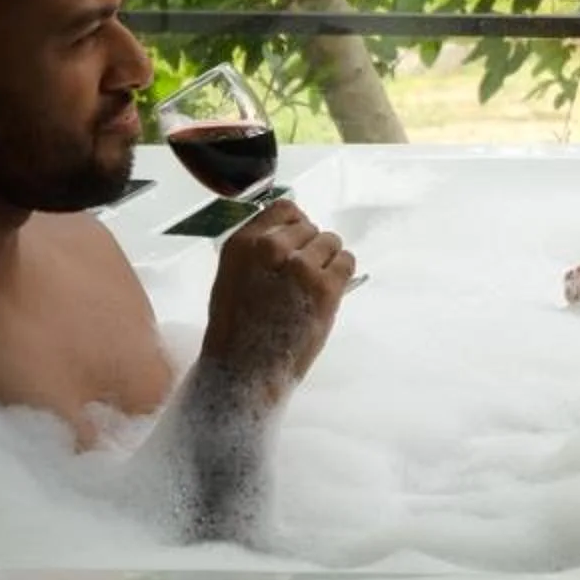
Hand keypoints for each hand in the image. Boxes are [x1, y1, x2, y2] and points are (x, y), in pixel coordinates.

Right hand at [199, 199, 355, 403]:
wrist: (245, 370)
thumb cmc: (237, 329)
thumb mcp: (233, 278)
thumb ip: (258, 251)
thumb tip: (292, 232)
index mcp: (244, 244)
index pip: (284, 209)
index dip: (295, 225)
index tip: (296, 242)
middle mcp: (272, 249)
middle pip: (311, 227)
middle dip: (310, 248)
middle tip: (301, 278)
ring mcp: (301, 267)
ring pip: (331, 242)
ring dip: (327, 261)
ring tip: (311, 288)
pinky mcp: (325, 287)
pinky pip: (347, 261)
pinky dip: (341, 275)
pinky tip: (325, 293)